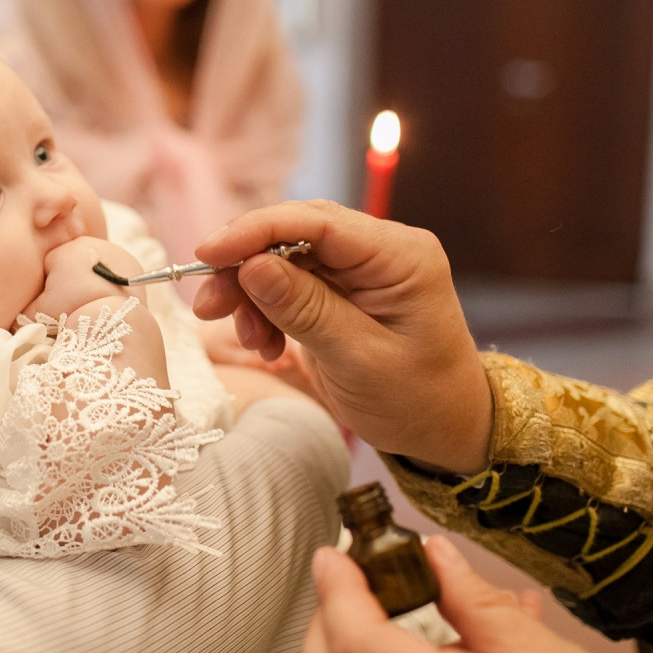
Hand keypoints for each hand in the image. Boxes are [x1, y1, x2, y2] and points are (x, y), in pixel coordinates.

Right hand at [23, 237, 142, 319]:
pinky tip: (107, 296)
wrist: (114, 317)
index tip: (56, 302)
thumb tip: (13, 317)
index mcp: (64, 250)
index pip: (49, 264)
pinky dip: (109, 279)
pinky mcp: (131, 262)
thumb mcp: (39, 312)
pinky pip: (113, 269)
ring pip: (93, 263)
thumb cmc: (73, 310)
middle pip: (72, 260)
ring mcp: (112, 250)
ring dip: (89, 278)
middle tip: (74, 302)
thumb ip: (23, 311)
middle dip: (69, 279)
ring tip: (90, 299)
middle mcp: (89, 243)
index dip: (49, 286)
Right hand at [192, 199, 489, 471]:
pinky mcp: (341, 292)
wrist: (445, 430)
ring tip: (248, 340)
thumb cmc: (417, 400)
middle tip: (207, 305)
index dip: (256, 230)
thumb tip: (251, 266)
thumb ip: (305, 310)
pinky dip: (265, 312)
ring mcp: (359, 271)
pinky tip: (266, 345)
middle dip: (244, 265)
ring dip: (251, 294)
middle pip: (294, 234)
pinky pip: (288, 285)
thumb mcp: (359, 360)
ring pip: (283, 260)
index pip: (318, 221)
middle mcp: (379, 251)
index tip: (208, 252)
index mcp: (400, 255)